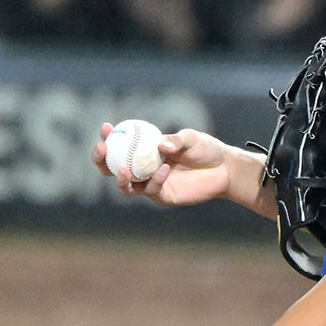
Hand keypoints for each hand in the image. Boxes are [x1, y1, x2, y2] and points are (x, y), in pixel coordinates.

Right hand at [92, 124, 232, 205]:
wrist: (224, 170)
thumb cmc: (206, 149)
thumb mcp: (192, 139)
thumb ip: (177, 140)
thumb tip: (160, 145)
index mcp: (145, 151)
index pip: (119, 145)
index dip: (108, 138)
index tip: (106, 127)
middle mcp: (144, 169)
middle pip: (112, 169)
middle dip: (101, 161)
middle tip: (102, 149)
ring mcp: (152, 184)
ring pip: (127, 186)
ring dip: (121, 179)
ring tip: (123, 170)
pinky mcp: (163, 197)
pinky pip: (153, 190)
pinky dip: (155, 180)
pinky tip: (164, 169)